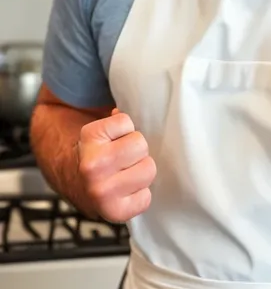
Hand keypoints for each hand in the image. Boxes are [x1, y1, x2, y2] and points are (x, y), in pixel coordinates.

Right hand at [77, 108, 155, 222]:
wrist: (73, 181)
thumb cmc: (96, 151)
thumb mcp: (101, 128)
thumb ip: (119, 117)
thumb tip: (142, 106)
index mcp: (89, 137)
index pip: (127, 122)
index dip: (125, 129)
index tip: (113, 138)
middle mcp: (92, 166)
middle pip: (141, 145)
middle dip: (136, 150)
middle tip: (123, 157)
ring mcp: (102, 192)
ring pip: (149, 169)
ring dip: (141, 170)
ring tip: (126, 172)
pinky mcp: (114, 213)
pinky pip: (146, 197)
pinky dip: (140, 194)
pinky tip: (126, 190)